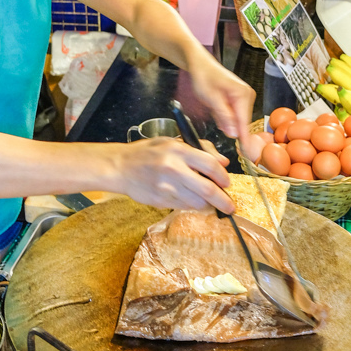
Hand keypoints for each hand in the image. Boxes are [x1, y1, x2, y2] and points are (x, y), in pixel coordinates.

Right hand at [114, 137, 234, 212]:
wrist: (120, 167)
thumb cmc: (146, 153)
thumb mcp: (172, 142)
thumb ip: (200, 149)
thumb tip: (223, 162)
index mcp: (178, 151)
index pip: (211, 165)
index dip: (223, 176)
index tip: (227, 182)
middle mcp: (173, 169)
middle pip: (208, 190)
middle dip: (223, 201)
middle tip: (230, 206)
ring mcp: (166, 187)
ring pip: (197, 203)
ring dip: (207, 205)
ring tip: (208, 201)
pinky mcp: (161, 201)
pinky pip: (184, 207)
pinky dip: (191, 206)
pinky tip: (189, 199)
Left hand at [189, 55, 254, 150]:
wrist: (200, 65)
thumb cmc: (204, 77)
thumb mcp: (210, 98)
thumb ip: (223, 116)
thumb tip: (233, 134)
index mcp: (243, 94)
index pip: (245, 123)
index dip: (244, 139)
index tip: (246, 153)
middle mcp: (247, 95)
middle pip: (241, 122)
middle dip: (229, 126)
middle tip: (215, 114)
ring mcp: (244, 98)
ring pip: (236, 120)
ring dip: (225, 120)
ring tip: (214, 106)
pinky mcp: (239, 100)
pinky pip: (233, 115)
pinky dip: (224, 116)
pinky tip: (216, 107)